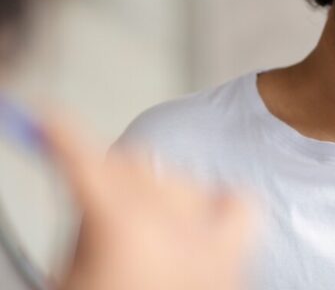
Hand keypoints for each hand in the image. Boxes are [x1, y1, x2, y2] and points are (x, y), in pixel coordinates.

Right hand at [40, 119, 253, 289]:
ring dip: (153, 192)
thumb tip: (90, 186)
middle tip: (88, 208)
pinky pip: (235, 206)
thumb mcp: (70, 277)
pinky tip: (191, 223)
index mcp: (123, 231)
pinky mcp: (237, 268)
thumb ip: (83, 226)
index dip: (58, 134)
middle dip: (104, 176)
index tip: (42, 116)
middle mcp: (178, 230)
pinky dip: (212, 204)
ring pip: (181, 180)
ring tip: (133, 227)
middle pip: (135, 165)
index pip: (84, 161)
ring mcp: (215, 247)